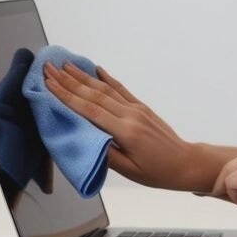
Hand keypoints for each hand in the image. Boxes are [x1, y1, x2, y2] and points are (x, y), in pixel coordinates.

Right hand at [43, 61, 215, 190]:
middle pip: (93, 94)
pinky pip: (121, 89)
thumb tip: (85, 138)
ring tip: (65, 65)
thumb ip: (106, 154)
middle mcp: (130, 115)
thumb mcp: (129, 171)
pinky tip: (96, 69)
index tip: (49, 84)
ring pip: (105, 88)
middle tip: (50, 68)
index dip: (67, 96)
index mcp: (125, 132)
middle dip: (68, 80)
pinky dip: (107, 78)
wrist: (186, 163)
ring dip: (83, 76)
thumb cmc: (157, 172)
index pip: (90, 110)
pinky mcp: (141, 107)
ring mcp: (136, 109)